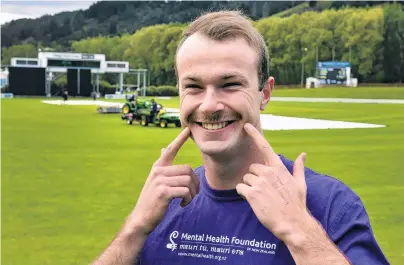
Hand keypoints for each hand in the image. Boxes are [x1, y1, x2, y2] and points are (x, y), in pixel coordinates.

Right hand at [129, 127, 199, 235]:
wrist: (141, 218)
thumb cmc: (152, 200)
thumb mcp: (156, 180)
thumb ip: (162, 165)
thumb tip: (165, 148)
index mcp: (158, 167)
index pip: (171, 150)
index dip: (180, 139)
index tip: (188, 129)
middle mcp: (158, 171)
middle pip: (188, 169)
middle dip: (195, 183)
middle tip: (192, 194)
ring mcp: (160, 181)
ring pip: (188, 180)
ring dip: (192, 193)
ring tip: (186, 200)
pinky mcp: (163, 192)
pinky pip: (185, 191)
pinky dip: (188, 199)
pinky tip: (182, 204)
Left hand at [236, 123, 309, 242]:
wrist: (293, 223)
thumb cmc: (296, 204)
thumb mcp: (300, 184)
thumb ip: (298, 168)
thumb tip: (303, 155)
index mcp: (279, 168)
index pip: (265, 147)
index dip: (254, 135)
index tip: (246, 126)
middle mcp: (268, 172)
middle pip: (252, 168)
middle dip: (255, 177)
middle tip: (265, 191)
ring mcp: (259, 183)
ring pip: (246, 178)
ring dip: (250, 187)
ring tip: (262, 197)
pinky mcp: (252, 194)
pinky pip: (240, 188)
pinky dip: (244, 194)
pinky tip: (254, 201)